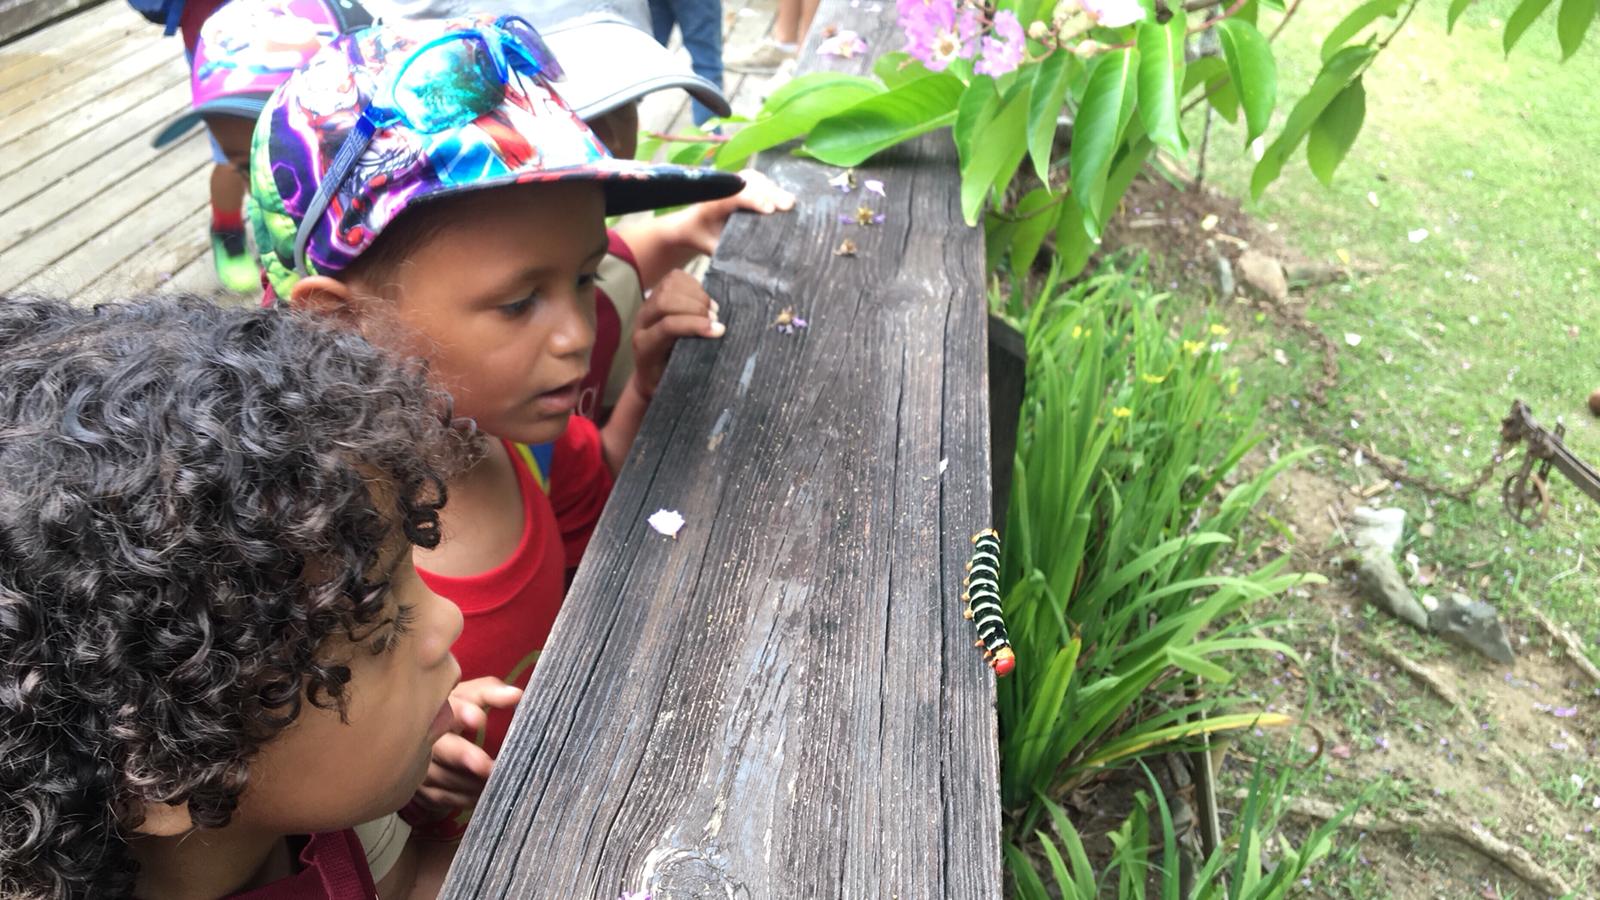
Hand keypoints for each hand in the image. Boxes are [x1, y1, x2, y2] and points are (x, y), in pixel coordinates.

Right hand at [410, 677, 522, 814]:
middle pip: (442, 749)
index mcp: (436, 711)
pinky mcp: (422, 791)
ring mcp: (418, 768)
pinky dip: (467, 798)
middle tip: (487, 765)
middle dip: (463, 756)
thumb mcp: (469, 698)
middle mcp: (422, 740)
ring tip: (499, 781)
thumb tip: (516, 695)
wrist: (422, 741)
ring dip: (472, 781)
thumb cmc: (454, 713)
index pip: (446, 710)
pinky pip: (446, 798)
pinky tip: (487, 795)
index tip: (479, 719)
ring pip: (445, 777)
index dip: (461, 713)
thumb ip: (491, 693)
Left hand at [629, 270, 724, 400]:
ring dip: (697, 295)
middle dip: (696, 308)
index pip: (668, 326)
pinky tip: (703, 300)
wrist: (651, 373)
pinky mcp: (657, 294)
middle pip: (666, 301)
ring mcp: (648, 305)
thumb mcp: (678, 380)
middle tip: (715, 321)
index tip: (719, 331)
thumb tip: (717, 340)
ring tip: (712, 311)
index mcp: (645, 346)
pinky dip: (694, 284)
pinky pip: (674, 278)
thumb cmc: (668, 379)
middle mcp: (642, 321)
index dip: (695, 325)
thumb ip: (692, 364)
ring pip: (670, 285)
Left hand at [679, 169, 795, 255]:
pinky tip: (784, 197)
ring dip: (773, 189)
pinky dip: (771, 187)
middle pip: (749, 184)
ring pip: (755, 179)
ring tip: (790, 203)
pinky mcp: (740, 183)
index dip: (753, 200)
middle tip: (789, 205)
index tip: (769, 210)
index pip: (736, 196)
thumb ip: (727, 251)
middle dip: (770, 194)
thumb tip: (749, 264)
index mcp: (712, 203)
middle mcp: (723, 189)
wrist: (690, 224)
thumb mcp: (711, 248)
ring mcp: (732, 184)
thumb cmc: (701, 238)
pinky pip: (757, 180)